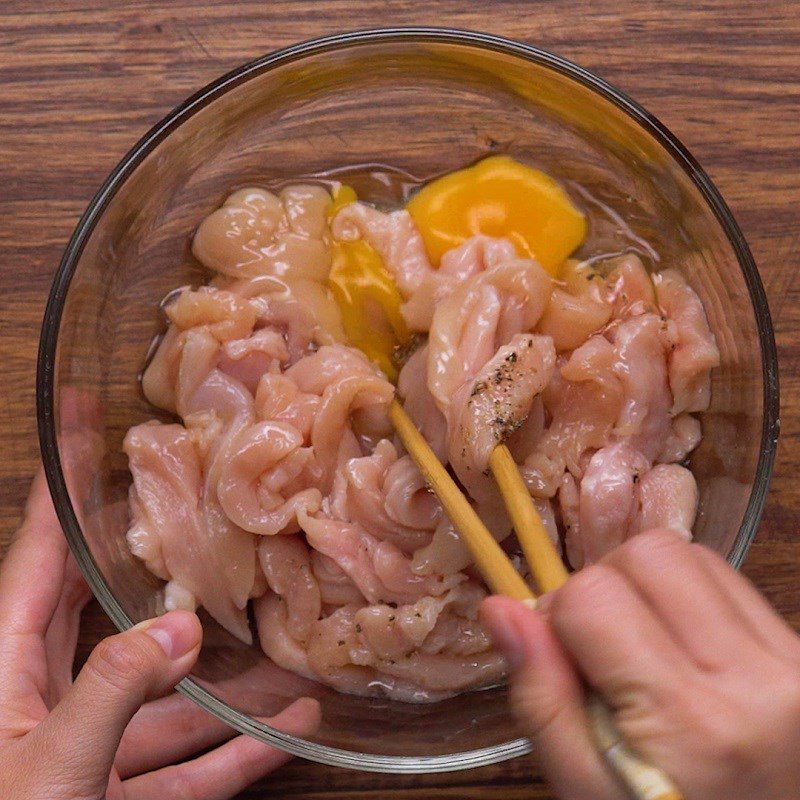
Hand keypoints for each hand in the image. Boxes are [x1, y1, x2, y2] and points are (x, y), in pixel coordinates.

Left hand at [0, 466, 320, 799]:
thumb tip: (183, 628)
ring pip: (161, 701)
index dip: (60, 502)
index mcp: (3, 675)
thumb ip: (115, 689)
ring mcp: (85, 751)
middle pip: (100, 613)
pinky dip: (234, 752)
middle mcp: (43, 703)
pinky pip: (183, 767)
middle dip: (144, 565)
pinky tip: (285, 732)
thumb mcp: (52, 765)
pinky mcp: (115, 798)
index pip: (36, 564)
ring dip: (223, 683)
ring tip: (276, 647)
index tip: (76, 439)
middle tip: (180, 515)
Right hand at [482, 529, 799, 799]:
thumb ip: (540, 698)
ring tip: (638, 644)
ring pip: (688, 553)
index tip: (560, 656)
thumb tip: (500, 607)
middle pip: (648, 553)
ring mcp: (790, 660)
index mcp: (688, 720)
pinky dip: (686, 594)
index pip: (593, 596)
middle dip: (603, 584)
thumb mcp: (584, 789)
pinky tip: (677, 645)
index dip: (557, 614)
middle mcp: (753, 678)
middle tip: (598, 645)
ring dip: (646, 584)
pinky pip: (726, 577)